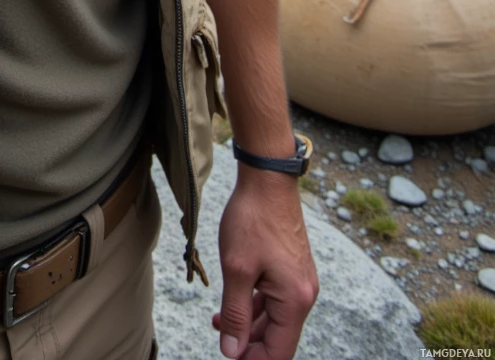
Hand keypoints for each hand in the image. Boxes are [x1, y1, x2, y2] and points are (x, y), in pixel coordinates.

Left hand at [211, 167, 318, 358]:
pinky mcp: (291, 268)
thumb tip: (232, 352)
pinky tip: (232, 303)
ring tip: (218, 322)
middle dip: (248, 344)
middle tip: (220, 339)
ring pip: (274, 318)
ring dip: (248, 325)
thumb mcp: (237, 270)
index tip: (228, 355)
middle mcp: (303, 295)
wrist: (267, 179)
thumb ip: (235, 314)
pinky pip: (274, 299)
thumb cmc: (252, 220)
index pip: (278, 352)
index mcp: (294, 301)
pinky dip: (254, 305)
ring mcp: (298, 280)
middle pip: (277, 338)